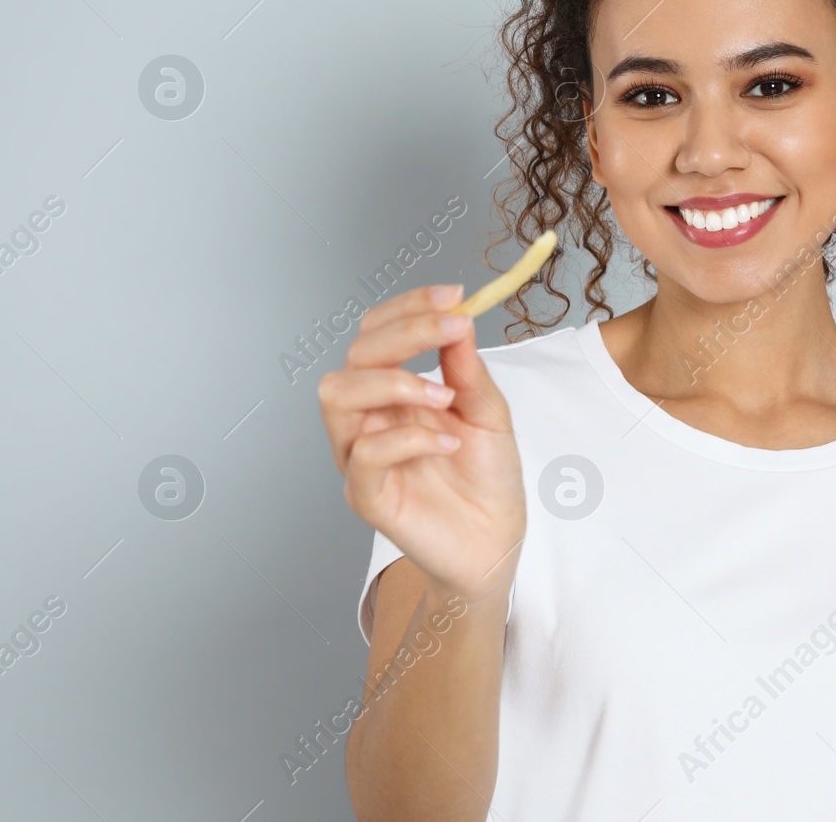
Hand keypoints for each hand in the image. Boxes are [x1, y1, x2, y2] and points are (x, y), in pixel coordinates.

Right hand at [318, 284, 526, 600]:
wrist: (497, 540)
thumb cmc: (487, 476)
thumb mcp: (489, 412)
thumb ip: (467, 368)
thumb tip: (458, 316)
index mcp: (393, 392)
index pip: (377, 333)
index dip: (409, 307)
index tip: (454, 295)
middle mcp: (368, 418)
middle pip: (355, 356)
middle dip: (405, 332)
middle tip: (453, 328)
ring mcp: (360, 456)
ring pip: (338, 396)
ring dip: (394, 382)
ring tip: (444, 396)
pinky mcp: (366, 495)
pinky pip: (365, 455)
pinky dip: (409, 438)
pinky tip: (448, 441)